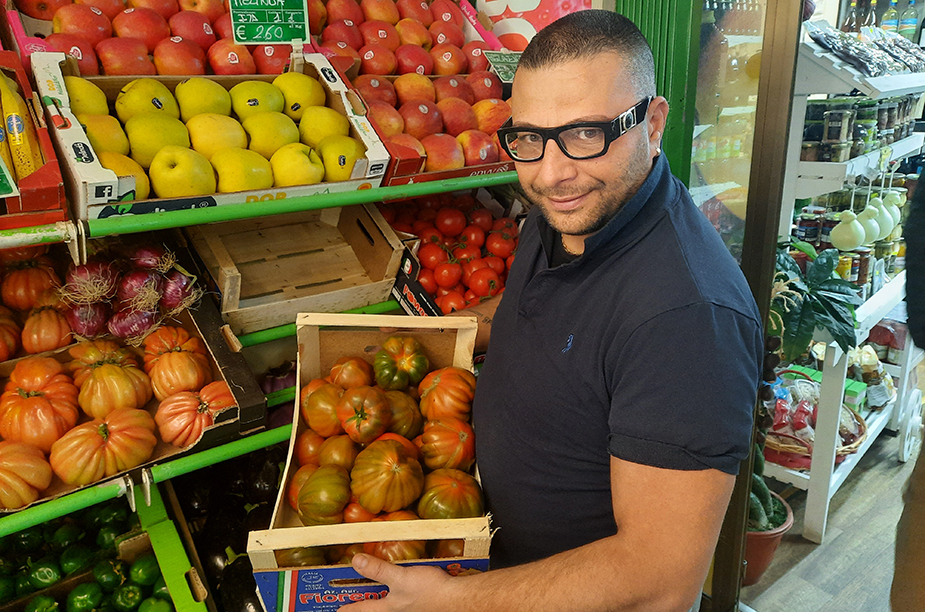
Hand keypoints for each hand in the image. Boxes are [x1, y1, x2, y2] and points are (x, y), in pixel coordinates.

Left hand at [338, 554, 452, 610]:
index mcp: (387, 608)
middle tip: (350, 598)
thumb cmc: (430, 592)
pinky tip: (401, 582)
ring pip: (387, 605)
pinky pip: (402, 600)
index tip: (335, 608)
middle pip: (373, 609)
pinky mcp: (420, 604)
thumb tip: (356, 561)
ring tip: (373, 587)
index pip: (360, 609)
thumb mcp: (400, 577)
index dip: (345, 608)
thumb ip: (378, 569)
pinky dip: (395, 592)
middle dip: (363, 603)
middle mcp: (396, 611)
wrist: (457, 600)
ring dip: (379, 596)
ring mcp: (408, 609)